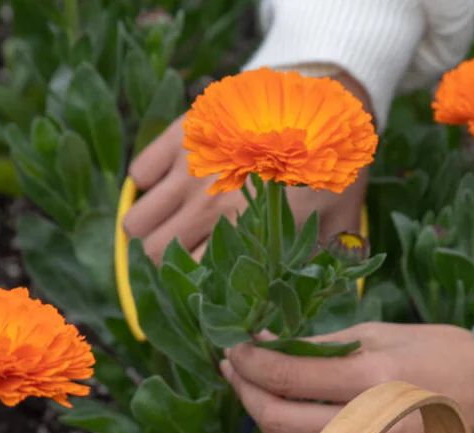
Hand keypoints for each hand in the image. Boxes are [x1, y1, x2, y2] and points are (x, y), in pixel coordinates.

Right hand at [123, 75, 371, 263]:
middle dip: (163, 259)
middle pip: (152, 253)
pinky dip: (148, 185)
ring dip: (148, 228)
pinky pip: (140, 174)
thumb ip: (318, 263)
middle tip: (181, 252)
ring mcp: (191, 170)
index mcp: (248, 235)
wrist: (321, 97)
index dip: (192, 282)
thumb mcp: (337, 224)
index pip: (192, 277)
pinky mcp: (181, 136)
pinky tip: (171, 184)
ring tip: (167, 224)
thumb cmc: (333, 164)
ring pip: (136, 221)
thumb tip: (299, 295)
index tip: (199, 278)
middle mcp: (211, 207)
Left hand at [222, 324, 473, 432]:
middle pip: (279, 422)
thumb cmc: (440, 354)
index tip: (234, 350)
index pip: (287, 377)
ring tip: (267, 399)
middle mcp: (375, 429)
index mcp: (375, 379)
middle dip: (247, 395)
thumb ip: (321, 345)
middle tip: (237, 373)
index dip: (250, 363)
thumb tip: (266, 345)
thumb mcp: (382, 333)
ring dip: (268, 428)